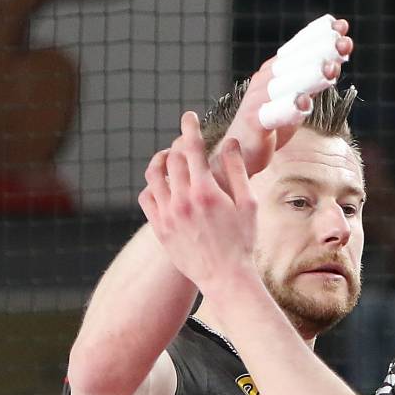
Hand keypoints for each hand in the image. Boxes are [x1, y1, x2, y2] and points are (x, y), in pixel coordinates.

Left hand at [140, 112, 259, 293]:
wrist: (225, 277)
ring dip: (159, 161)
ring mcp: (167, 214)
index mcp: (206, 191)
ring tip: (166, 158)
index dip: (189, 128)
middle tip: (184, 142)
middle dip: (178, 144)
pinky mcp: (159, 228)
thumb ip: (237, 171)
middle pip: (172, 158)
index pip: (192, 148)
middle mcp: (182, 200)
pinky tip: (161, 185)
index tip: (189, 117)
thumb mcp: (248, 204)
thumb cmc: (242, 241)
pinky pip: (146, 197)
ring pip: (153, 175)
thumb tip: (230, 143)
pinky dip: (151, 186)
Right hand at [224, 19, 351, 179]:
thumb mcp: (297, 95)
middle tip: (343, 42)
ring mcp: (257, 101)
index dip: (317, 34)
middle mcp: (265, 81)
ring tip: (332, 69)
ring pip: (284, 85)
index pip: (298, 48)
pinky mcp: (254, 124)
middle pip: (294, 62)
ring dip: (309, 76)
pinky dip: (288, 109)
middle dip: (320, 50)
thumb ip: (315, 78)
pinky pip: (271, 115)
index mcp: (276, 71)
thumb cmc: (271, 121)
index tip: (341, 24)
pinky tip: (306, 104)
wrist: (239, 151)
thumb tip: (338, 56)